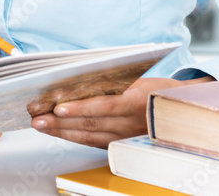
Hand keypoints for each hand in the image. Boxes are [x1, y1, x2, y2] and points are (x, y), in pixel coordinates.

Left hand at [30, 75, 213, 147]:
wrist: (180, 111)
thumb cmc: (157, 89)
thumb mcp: (139, 79)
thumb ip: (114, 81)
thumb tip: (80, 76)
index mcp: (137, 103)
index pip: (105, 107)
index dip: (80, 109)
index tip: (58, 106)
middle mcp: (130, 123)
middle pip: (91, 123)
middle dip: (61, 121)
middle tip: (38, 117)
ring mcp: (124, 136)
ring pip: (88, 135)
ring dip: (61, 131)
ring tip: (40, 124)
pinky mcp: (119, 143)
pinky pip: (93, 141)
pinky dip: (72, 136)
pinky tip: (57, 131)